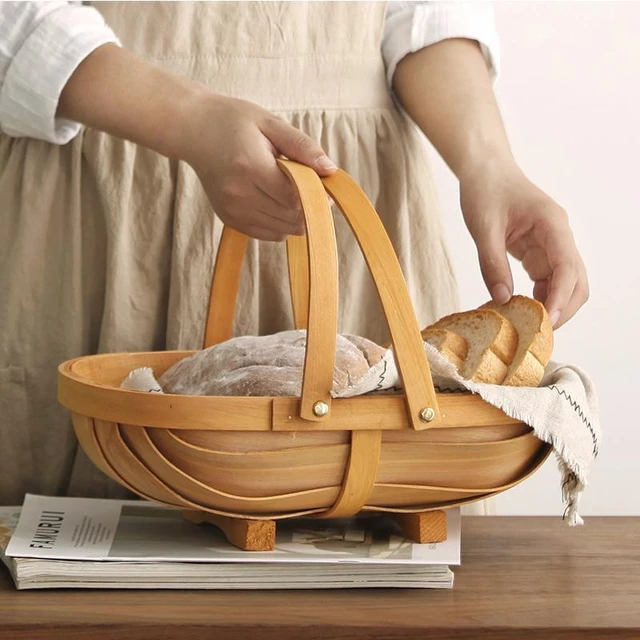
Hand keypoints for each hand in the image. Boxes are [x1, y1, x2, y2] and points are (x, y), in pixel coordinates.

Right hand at [179, 93, 336, 240]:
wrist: (192, 130)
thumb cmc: (233, 121)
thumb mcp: (270, 124)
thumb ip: (302, 147)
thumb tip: (330, 170)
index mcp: (251, 167)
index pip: (296, 197)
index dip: (317, 196)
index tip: (324, 186)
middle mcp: (239, 194)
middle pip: (290, 217)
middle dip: (310, 208)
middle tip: (315, 190)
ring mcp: (232, 210)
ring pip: (282, 230)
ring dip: (297, 218)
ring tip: (294, 194)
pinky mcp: (229, 219)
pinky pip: (268, 234)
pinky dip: (282, 225)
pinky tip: (280, 205)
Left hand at [459, 162, 588, 327]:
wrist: (485, 171)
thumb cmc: (485, 191)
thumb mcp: (483, 227)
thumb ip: (492, 263)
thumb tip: (502, 300)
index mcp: (552, 225)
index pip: (567, 267)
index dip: (560, 298)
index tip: (547, 322)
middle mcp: (559, 236)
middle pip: (577, 281)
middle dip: (563, 308)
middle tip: (538, 332)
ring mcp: (551, 245)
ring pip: (565, 283)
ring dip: (552, 305)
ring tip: (528, 326)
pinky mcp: (539, 251)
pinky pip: (547, 280)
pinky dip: (539, 297)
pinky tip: (520, 310)